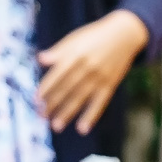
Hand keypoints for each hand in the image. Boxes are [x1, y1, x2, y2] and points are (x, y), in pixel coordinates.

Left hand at [37, 9, 150, 132]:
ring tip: (56, 126)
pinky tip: (82, 128)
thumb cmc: (95, 35)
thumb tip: (40, 59)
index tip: (35, 101)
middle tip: (41, 117)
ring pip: (81, 97)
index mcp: (76, 54)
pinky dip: (91, 115)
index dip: (46, 88)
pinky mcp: (111, 83)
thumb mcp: (76, 38)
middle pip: (67, 88)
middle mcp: (88, 66)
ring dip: (68, 113)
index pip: (58, 74)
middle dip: (53, 103)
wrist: (126, 33)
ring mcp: (100, 76)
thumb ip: (58, 51)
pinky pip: (100, 102)